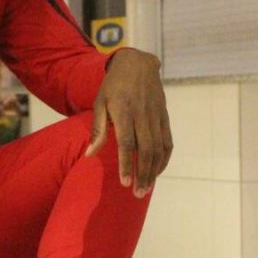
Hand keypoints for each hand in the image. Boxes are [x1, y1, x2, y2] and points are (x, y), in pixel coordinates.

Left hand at [86, 48, 172, 196]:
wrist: (138, 63)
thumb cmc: (113, 86)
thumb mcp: (100, 103)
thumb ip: (97, 129)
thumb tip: (90, 155)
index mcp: (124, 111)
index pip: (126, 143)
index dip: (126, 164)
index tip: (124, 183)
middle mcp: (142, 114)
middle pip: (145, 150)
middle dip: (142, 174)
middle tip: (137, 194)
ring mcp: (156, 115)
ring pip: (158, 148)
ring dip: (153, 171)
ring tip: (146, 189)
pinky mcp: (164, 116)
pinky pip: (168, 141)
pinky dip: (164, 159)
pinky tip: (157, 172)